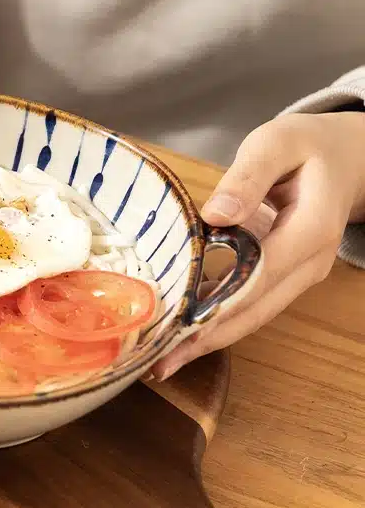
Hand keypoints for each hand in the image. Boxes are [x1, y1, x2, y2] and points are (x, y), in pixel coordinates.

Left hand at [151, 111, 364, 380]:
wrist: (348, 158)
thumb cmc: (307, 146)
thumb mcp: (277, 143)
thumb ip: (248, 177)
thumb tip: (215, 216)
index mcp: (310, 229)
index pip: (259, 276)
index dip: (219, 305)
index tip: (180, 328)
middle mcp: (308, 262)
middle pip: (256, 310)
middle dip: (209, 338)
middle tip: (161, 363)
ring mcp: (300, 273)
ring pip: (255, 315)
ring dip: (212, 338)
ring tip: (166, 360)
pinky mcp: (286, 275)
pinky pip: (253, 303)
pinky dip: (221, 321)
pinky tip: (187, 333)